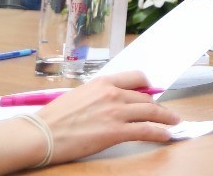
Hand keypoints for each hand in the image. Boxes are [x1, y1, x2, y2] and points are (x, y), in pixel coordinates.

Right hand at [38, 71, 179, 163]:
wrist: (40, 135)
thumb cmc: (53, 118)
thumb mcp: (79, 95)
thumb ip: (99, 95)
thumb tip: (112, 101)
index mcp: (102, 82)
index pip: (136, 77)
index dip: (148, 86)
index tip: (153, 91)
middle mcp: (113, 94)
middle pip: (145, 97)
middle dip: (156, 106)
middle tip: (165, 112)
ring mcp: (116, 112)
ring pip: (151, 112)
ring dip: (165, 118)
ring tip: (173, 122)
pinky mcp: (115, 131)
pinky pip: (145, 130)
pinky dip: (159, 132)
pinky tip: (165, 135)